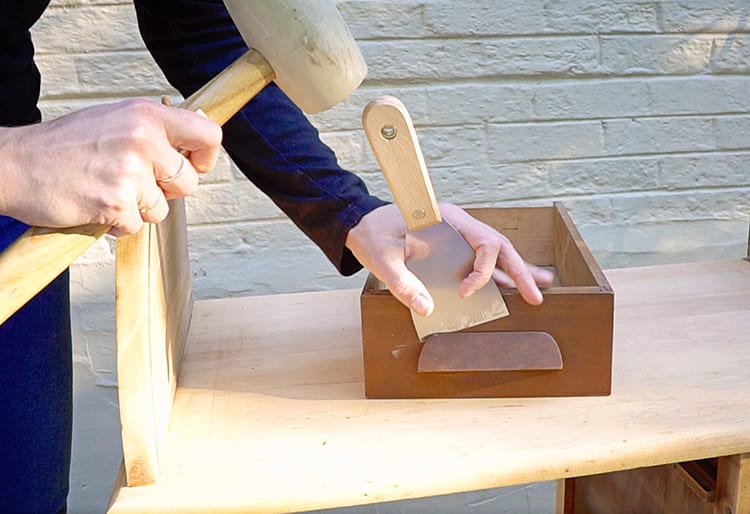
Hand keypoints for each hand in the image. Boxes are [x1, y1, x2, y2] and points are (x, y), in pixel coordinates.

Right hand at [0, 99, 221, 235]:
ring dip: (139, 208)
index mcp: (146, 115)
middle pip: (188, 182)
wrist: (15, 164)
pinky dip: (118, 222)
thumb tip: (193, 144)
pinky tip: (95, 203)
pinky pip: (136, 226)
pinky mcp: (115, 203)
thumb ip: (153, 130)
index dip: (205, 157)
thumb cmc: (65, 145)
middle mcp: (142, 140)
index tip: (193, 165)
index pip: (208, 135)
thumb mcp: (114, 119)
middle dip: (167, 190)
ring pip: (162, 208)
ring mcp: (129, 172)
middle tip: (134, 182)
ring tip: (106, 188)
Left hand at [345, 203, 553, 315]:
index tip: (465, 292)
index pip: (482, 243)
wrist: (361, 225)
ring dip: (517, 271)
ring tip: (541, 288)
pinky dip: (499, 272)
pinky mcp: (452, 248)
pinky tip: (514, 285)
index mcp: (447, 219)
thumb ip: (403, 282)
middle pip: (499, 246)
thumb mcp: (384, 259)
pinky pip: (481, 259)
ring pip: (496, 252)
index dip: (481, 271)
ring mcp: (457, 236)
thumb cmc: (373, 236)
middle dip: (520, 271)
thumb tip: (425, 309)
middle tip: (536, 296)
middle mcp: (458, 225)